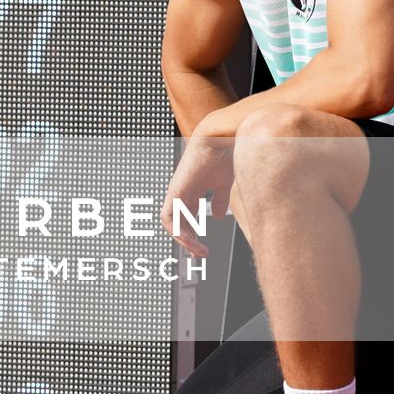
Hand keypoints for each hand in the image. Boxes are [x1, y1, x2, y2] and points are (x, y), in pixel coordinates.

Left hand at [162, 130, 233, 258]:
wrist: (220, 138)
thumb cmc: (223, 155)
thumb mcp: (223, 183)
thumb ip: (219, 199)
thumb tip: (218, 216)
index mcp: (193, 190)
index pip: (187, 216)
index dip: (193, 232)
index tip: (202, 248)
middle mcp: (182, 192)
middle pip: (179, 222)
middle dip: (188, 240)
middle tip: (199, 254)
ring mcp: (177, 192)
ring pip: (172, 222)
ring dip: (185, 239)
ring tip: (198, 251)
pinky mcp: (176, 192)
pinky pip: (170, 217)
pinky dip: (178, 231)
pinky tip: (191, 239)